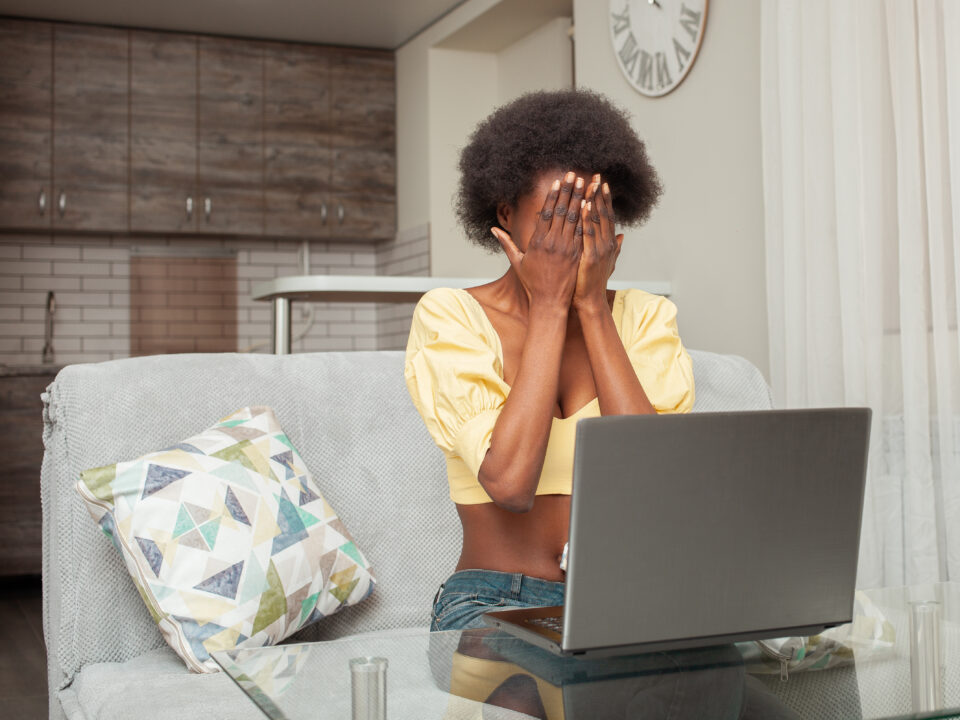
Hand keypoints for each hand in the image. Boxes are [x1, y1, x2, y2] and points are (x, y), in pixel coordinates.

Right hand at [491, 171, 585, 309]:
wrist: (549, 302)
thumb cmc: (532, 283)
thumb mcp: (517, 262)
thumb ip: (506, 243)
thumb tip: (493, 229)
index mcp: (537, 243)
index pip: (547, 213)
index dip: (553, 196)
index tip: (558, 182)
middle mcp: (552, 243)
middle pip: (562, 211)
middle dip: (568, 191)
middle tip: (574, 174)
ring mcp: (566, 249)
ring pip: (574, 219)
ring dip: (580, 199)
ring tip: (586, 183)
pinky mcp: (576, 255)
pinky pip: (582, 233)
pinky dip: (587, 218)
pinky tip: (591, 205)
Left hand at [574, 176, 622, 310]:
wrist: (590, 301)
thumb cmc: (592, 283)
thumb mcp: (606, 262)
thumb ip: (614, 248)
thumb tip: (621, 236)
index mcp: (607, 243)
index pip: (606, 216)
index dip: (604, 199)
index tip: (601, 183)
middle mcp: (606, 243)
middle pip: (603, 213)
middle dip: (599, 194)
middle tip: (597, 175)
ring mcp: (600, 249)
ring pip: (596, 220)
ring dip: (593, 201)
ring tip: (590, 184)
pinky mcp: (591, 256)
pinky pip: (588, 234)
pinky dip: (586, 219)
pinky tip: (582, 205)